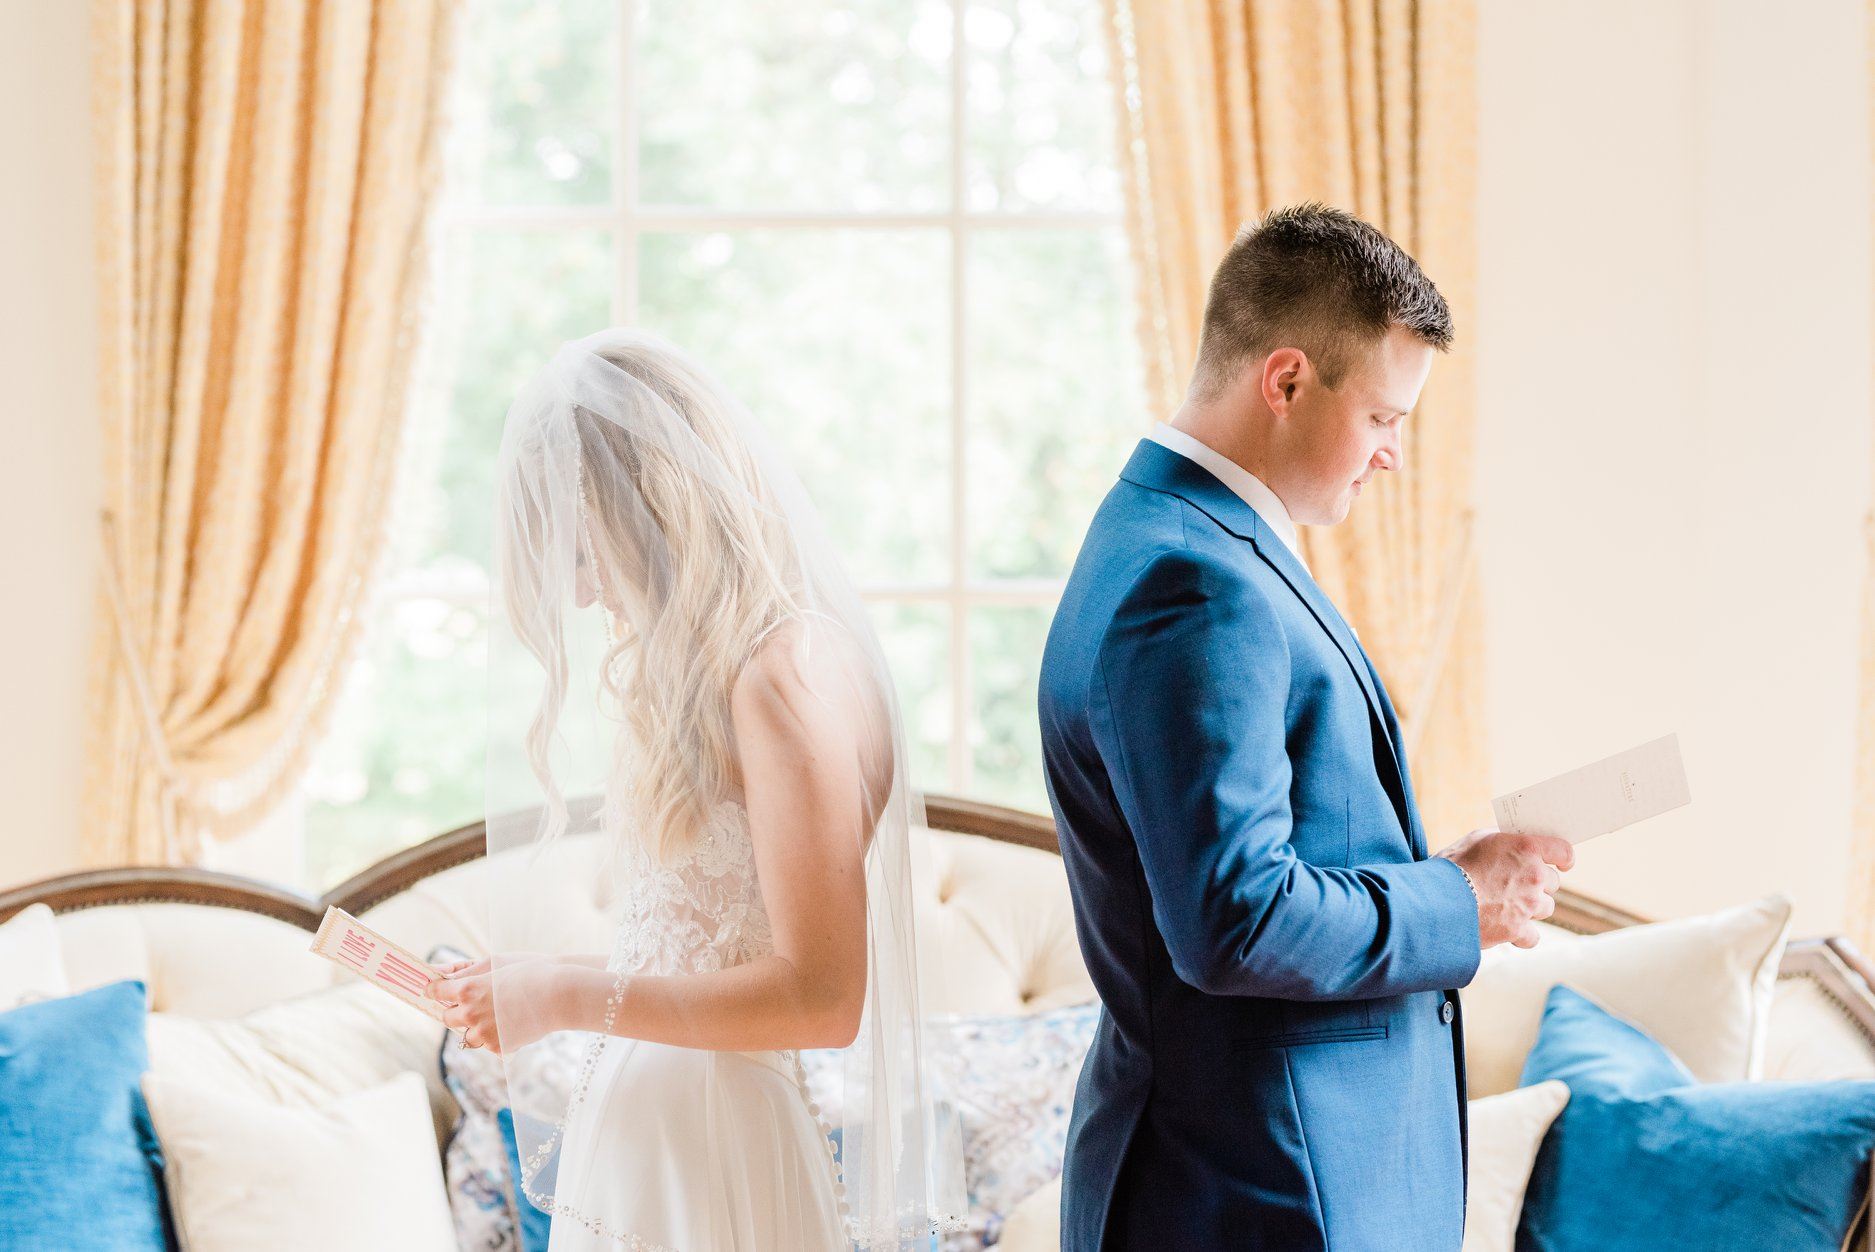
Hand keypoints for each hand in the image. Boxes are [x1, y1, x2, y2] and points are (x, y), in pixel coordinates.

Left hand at [425, 954, 565, 1055]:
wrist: (560, 994)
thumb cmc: (529, 972)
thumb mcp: (494, 964)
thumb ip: (464, 972)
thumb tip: (439, 977)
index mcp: (467, 989)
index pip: (436, 991)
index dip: (435, 990)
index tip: (436, 990)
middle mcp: (470, 1013)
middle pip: (447, 1017)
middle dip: (457, 1010)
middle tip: (474, 1003)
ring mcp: (483, 1033)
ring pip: (466, 1035)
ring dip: (475, 1027)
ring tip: (496, 1016)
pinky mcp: (497, 1047)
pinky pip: (487, 1044)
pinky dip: (496, 1037)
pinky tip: (512, 1024)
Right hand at [1436, 826, 1574, 950]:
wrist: (1435, 902)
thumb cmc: (1451, 866)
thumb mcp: (1475, 840)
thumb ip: (1501, 841)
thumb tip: (1512, 844)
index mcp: (1526, 849)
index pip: (1563, 851)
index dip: (1564, 857)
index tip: (1563, 862)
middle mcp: (1534, 877)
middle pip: (1553, 882)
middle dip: (1538, 883)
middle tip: (1517, 883)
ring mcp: (1529, 906)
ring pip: (1545, 908)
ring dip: (1531, 907)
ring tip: (1507, 904)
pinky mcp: (1518, 931)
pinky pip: (1533, 936)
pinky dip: (1522, 934)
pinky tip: (1508, 928)